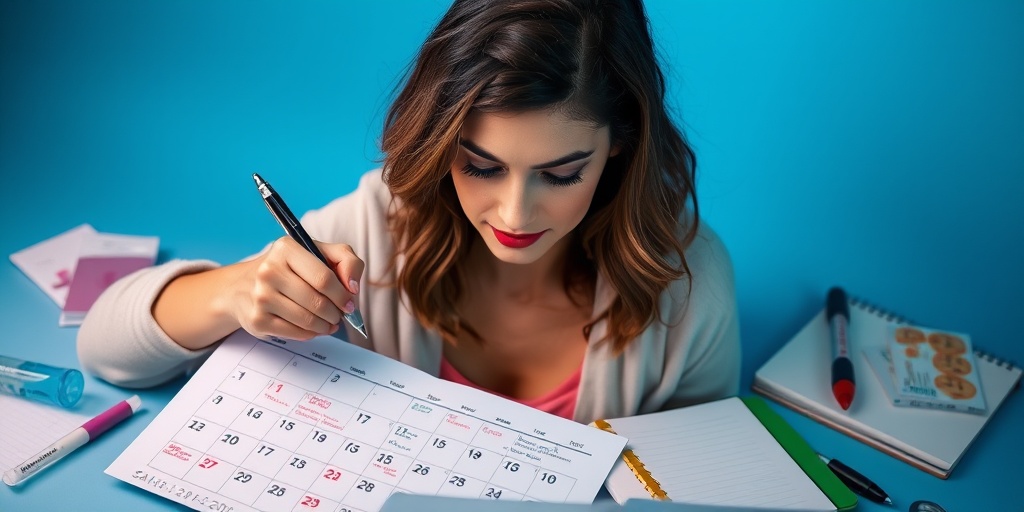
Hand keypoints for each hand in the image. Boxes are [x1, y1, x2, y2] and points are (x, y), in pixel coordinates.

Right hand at [230, 237, 363, 341]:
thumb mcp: (319, 252)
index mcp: (286, 249)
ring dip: (326, 326)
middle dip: (336, 313)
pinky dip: (311, 333)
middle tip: (340, 315)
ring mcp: (261, 297)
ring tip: (329, 322)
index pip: (324, 278)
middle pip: (318, 302)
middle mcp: (269, 270)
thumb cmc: (289, 268)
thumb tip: (352, 288)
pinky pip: (296, 334)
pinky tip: (313, 327)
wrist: (243, 286)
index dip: (343, 295)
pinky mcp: (257, 320)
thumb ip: (346, 260)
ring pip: (308, 321)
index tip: (349, 302)